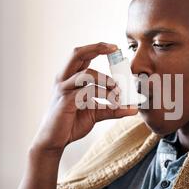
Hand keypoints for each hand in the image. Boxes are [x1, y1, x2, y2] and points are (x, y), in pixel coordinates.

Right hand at [29, 42, 137, 157]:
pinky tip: (114, 102)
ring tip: (119, 90)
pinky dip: (103, 94)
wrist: (54, 141)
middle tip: (115, 49)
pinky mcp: (65, 102)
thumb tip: (133, 108)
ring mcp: (63, 89)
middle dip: (97, 48)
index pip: (82, 55)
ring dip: (106, 79)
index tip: (115, 48)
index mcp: (70, 78)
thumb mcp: (96, 113)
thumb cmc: (71, 123)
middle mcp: (64, 79)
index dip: (97, 48)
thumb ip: (112, 108)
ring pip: (86, 74)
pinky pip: (86, 92)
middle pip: (77, 54)